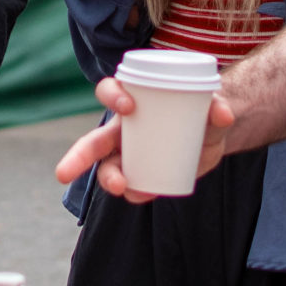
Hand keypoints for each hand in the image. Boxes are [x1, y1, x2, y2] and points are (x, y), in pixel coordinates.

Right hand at [53, 77, 233, 201]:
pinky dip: (137, 191)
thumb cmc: (202, 110)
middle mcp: (123, 129)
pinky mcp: (143, 175)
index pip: (110, 92)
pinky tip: (143, 194)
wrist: (212, 134)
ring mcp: (130, 155)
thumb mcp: (210, 105)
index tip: (128, 107)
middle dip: (76, 158)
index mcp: (132, 101)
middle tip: (62, 174)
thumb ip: (217, 106)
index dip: (112, 96)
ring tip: (122, 188)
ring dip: (109, 179)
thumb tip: (223, 113)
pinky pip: (134, 186)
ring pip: (107, 169)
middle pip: (92, 141)